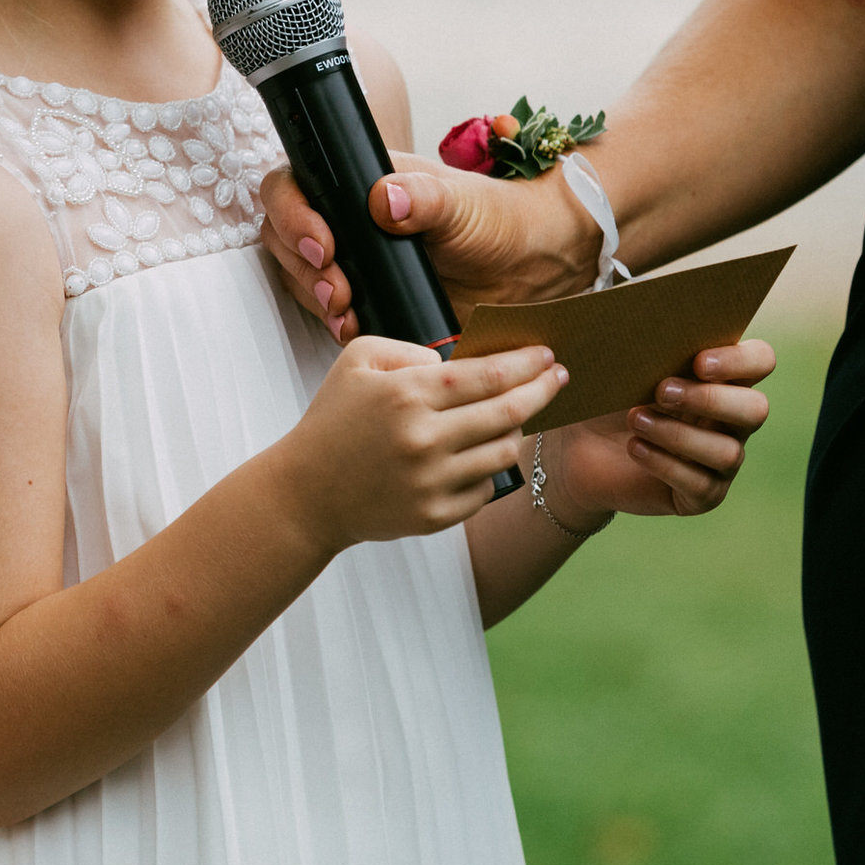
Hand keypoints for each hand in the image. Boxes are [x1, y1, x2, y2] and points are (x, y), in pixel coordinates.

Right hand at [259, 155, 599, 341]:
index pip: (297, 185)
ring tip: (345, 311)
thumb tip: (385, 199)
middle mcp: (349, 220)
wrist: (532, 268)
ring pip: (301, 274)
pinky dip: (334, 321)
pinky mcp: (369, 299)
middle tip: (336, 288)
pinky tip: (354, 328)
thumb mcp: (464, 203)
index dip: (293, 213)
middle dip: (301, 265)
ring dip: (313, 294)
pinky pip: (330, 310)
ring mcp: (355, 261)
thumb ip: (427, 197)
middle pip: (286, 234)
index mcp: (362, 184)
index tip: (322, 244)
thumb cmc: (500, 220)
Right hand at [272, 336, 564, 551]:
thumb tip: (460, 362)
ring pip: (504, 452)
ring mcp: (431, 482)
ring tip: (513, 417)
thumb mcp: (357, 360)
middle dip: (542, 390)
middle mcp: (424, 439)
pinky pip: (486, 489)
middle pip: (509, 412)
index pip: (488, 374)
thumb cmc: (333, 420)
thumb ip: (410, 349)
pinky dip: (488, 470)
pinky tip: (478, 456)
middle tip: (559, 378)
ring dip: (517, 430)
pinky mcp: (435, 516)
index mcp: (407, 394)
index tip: (546, 355)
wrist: (306, 493)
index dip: (525, 363)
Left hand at [543, 340, 775, 522]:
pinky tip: (635, 448)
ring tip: (635, 420)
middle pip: (756, 409)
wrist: (578, 447)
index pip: (761, 360)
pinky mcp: (702, 494)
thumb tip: (632, 307)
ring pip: (728, 452)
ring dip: (678, 434)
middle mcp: (732, 419)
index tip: (699, 361)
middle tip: (660, 391)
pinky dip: (664, 464)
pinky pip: (701, 484)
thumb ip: (636, 335)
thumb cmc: (606, 393)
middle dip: (709, 399)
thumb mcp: (618, 361)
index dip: (740, 360)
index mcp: (723, 376)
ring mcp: (721, 459)